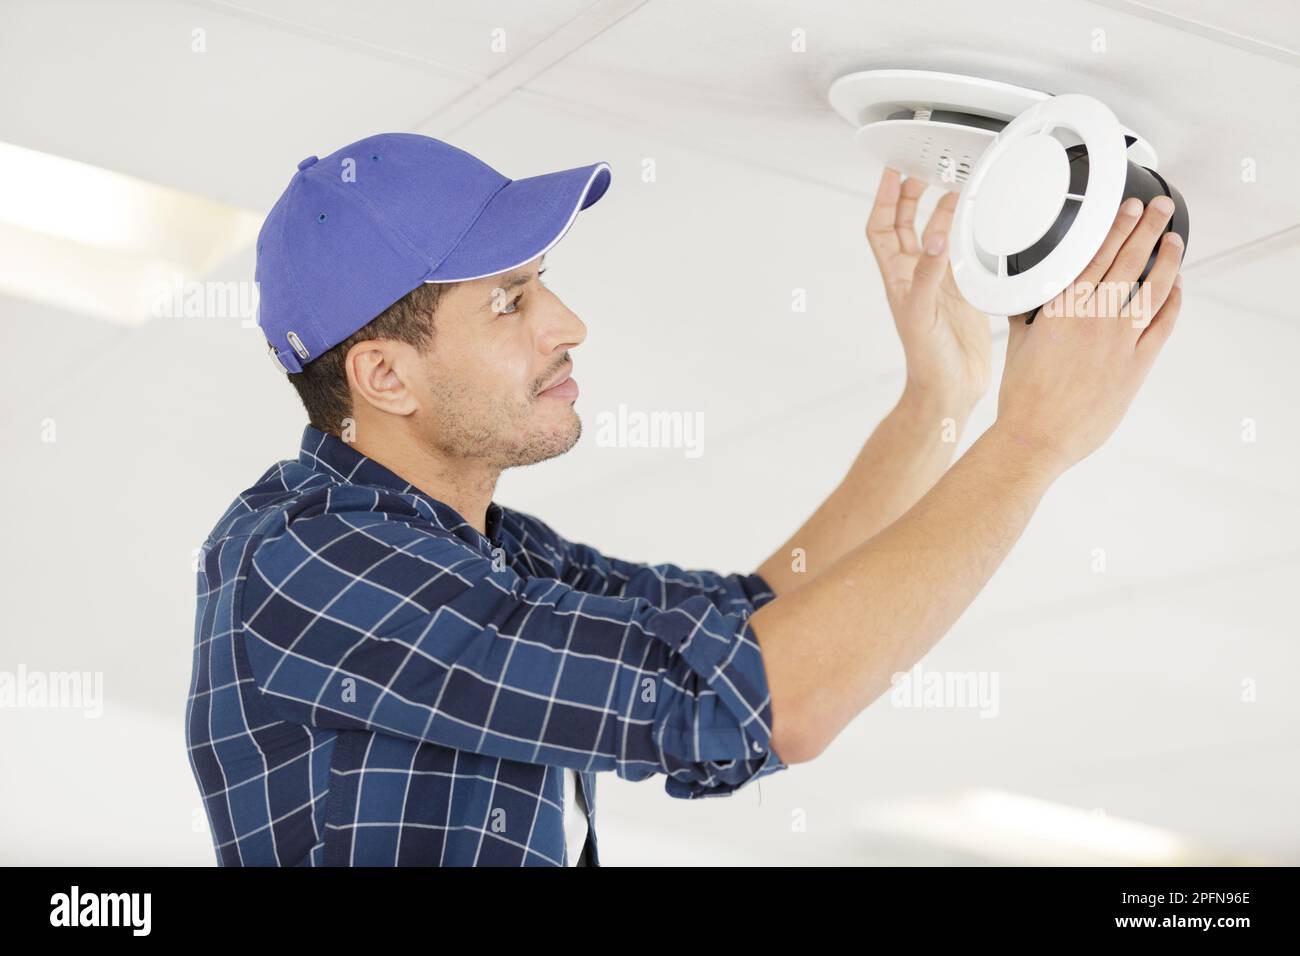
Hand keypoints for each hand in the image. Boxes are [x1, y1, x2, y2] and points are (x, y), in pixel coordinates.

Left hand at [866, 167, 991, 409]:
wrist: (951, 389)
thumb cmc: (927, 361)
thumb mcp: (922, 313)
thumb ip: (929, 275)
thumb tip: (935, 240)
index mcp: (898, 278)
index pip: (881, 229)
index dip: (883, 199)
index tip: (891, 171)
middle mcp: (915, 276)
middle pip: (905, 225)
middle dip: (910, 195)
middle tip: (922, 169)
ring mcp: (937, 283)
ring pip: (933, 235)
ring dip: (939, 210)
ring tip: (950, 185)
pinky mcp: (961, 291)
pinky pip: (959, 253)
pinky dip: (964, 234)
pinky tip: (974, 223)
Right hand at [995, 195, 1184, 476]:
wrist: (1037, 435)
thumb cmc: (1023, 396)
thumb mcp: (1018, 345)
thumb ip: (1027, 316)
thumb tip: (1022, 300)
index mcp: (1062, 309)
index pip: (1097, 255)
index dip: (1117, 227)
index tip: (1128, 210)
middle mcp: (1095, 317)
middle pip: (1130, 260)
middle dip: (1148, 228)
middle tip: (1160, 208)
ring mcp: (1120, 340)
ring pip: (1155, 287)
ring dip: (1168, 259)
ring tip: (1174, 241)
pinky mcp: (1136, 364)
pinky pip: (1163, 324)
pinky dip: (1173, 302)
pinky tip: (1176, 288)